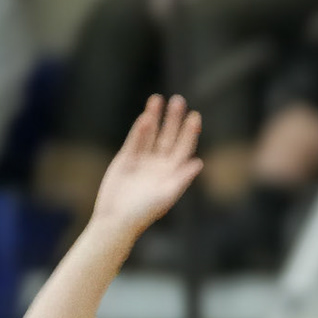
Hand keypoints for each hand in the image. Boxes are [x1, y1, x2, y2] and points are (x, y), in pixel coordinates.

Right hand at [88, 94, 203, 241]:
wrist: (117, 218)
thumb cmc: (145, 211)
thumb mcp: (167, 194)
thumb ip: (182, 178)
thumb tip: (199, 162)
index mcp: (173, 172)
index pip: (184, 147)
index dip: (190, 131)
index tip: (195, 115)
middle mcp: (160, 163)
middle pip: (169, 135)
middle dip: (174, 118)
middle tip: (178, 99)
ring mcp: (143, 159)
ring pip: (151, 134)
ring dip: (155, 117)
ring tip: (158, 99)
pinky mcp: (126, 158)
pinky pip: (135, 140)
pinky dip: (139, 129)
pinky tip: (145, 116)